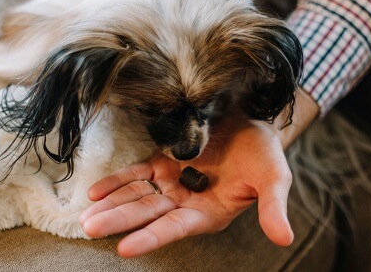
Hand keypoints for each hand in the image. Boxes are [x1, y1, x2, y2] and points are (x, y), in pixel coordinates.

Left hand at [79, 116, 293, 257]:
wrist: (252, 122)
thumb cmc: (264, 153)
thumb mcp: (273, 179)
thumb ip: (273, 208)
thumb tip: (285, 239)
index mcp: (208, 212)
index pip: (175, 227)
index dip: (152, 236)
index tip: (126, 248)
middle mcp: (185, 200)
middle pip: (148, 213)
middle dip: (119, 222)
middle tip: (90, 229)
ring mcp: (171, 181)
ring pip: (137, 196)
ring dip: (112, 206)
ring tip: (85, 217)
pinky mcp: (162, 161)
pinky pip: (136, 173)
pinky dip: (117, 182)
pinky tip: (95, 193)